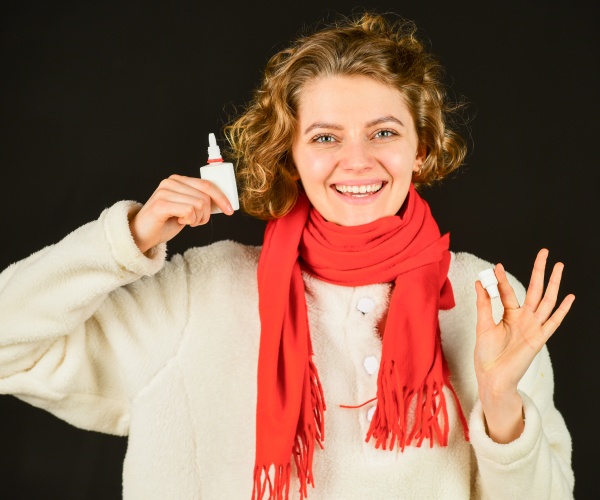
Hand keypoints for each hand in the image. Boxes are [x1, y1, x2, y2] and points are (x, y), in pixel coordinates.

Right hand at [129, 174, 233, 253]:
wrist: (141, 235)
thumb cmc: (165, 223)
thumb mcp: (187, 209)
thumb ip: (199, 201)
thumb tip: (222, 201)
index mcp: (178, 180)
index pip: (207, 184)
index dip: (221, 197)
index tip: (230, 210)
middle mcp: (171, 182)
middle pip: (205, 196)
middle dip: (205, 214)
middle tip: (195, 222)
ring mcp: (164, 191)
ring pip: (199, 204)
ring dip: (196, 219)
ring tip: (185, 222)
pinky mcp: (161, 204)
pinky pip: (189, 211)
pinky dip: (189, 221)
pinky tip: (179, 222)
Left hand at [474, 248, 574, 442]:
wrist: (492, 377)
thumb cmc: (486, 354)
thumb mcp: (482, 325)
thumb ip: (483, 304)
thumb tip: (479, 282)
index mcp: (509, 315)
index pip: (507, 291)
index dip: (502, 279)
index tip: (496, 266)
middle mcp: (523, 319)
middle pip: (534, 290)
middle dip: (539, 271)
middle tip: (544, 252)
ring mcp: (532, 327)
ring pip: (546, 301)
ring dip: (553, 284)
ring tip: (559, 266)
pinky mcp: (538, 338)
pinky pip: (553, 322)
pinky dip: (561, 310)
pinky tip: (570, 297)